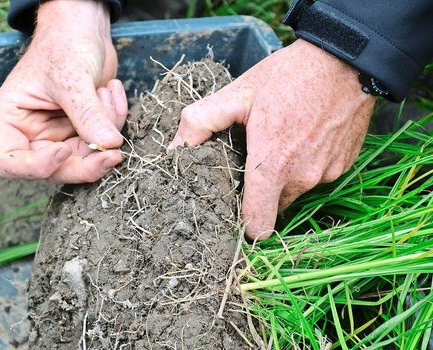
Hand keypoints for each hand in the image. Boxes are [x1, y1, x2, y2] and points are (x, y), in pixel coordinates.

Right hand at [0, 0, 127, 182]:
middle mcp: (31, 133)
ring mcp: (59, 135)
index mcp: (11, 119)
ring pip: (84, 160)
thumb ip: (87, 114)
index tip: (65, 149)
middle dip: (86, 162)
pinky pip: (102, 142)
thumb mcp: (71, 78)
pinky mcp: (82, 132)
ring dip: (105, 132)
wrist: (83, 28)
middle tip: (113, 152)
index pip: (11, 163)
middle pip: (55, 170)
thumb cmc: (63, 44)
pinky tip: (111, 90)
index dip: (37, 166)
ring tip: (107, 92)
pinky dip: (114, 120)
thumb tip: (109, 145)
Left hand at [170, 39, 375, 239]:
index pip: (258, 227)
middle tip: (251, 157)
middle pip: (273, 207)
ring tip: (278, 139)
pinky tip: (301, 135)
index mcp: (273, 168)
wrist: (346, 58)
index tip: (234, 206)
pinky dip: (306, 163)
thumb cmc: (288, 76)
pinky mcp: (344, 164)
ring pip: (295, 190)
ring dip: (284, 175)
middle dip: (259, 191)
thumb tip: (173, 151)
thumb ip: (199, 124)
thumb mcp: (237, 94)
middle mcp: (303, 178)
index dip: (242, 222)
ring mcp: (328, 173)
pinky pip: (317, 175)